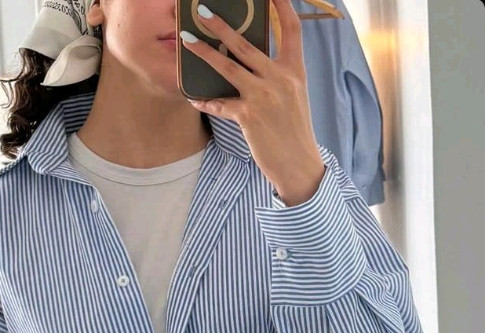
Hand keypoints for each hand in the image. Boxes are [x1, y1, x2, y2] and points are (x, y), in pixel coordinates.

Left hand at [181, 0, 325, 204]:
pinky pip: (221, 104)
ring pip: (228, 67)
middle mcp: (280, 79)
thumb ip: (279, 75)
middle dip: (222, 24)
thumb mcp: (294, 97)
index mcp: (294, 71)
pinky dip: (207, 102)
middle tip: (203, 11)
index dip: (282, 5)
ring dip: (204, 53)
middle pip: (246, 44)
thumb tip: (254, 60)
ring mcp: (264, 96)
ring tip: (187, 41)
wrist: (299, 164)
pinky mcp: (249, 116)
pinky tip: (195, 99)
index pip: (292, 29)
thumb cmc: (295, 131)